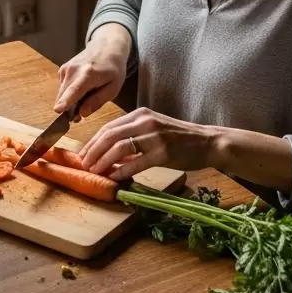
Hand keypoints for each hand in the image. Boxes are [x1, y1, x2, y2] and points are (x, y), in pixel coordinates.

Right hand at [53, 24, 131, 117]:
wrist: (106, 47)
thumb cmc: (113, 69)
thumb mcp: (113, 88)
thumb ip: (97, 101)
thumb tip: (82, 114)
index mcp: (89, 74)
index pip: (75, 90)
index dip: (66, 101)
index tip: (57, 110)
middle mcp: (73, 70)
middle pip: (64, 95)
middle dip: (68, 110)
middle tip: (78, 117)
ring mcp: (66, 68)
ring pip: (62, 93)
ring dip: (69, 101)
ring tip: (84, 99)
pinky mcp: (62, 69)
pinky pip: (63, 88)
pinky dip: (69, 93)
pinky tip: (81, 88)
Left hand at [80, 107, 218, 178]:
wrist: (208, 141)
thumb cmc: (180, 138)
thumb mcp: (154, 129)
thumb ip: (133, 137)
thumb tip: (110, 154)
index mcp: (140, 115)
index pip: (109, 127)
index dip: (93, 141)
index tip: (83, 154)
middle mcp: (145, 122)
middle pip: (110, 135)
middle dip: (93, 151)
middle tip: (84, 165)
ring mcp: (154, 136)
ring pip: (120, 148)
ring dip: (103, 161)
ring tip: (94, 171)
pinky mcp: (164, 153)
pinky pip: (137, 162)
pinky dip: (123, 171)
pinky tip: (114, 178)